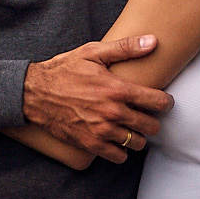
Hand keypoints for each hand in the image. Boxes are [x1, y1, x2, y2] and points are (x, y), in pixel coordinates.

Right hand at [22, 36, 169, 163]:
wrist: (34, 93)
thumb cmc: (64, 70)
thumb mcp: (92, 52)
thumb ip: (125, 48)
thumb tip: (153, 42)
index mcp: (117, 89)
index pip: (158, 102)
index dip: (165, 102)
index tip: (162, 101)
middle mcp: (113, 113)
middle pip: (151, 126)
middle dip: (152, 120)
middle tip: (145, 114)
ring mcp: (102, 131)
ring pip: (137, 143)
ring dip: (137, 136)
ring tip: (131, 127)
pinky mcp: (90, 143)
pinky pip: (118, 156)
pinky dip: (120, 150)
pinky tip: (116, 139)